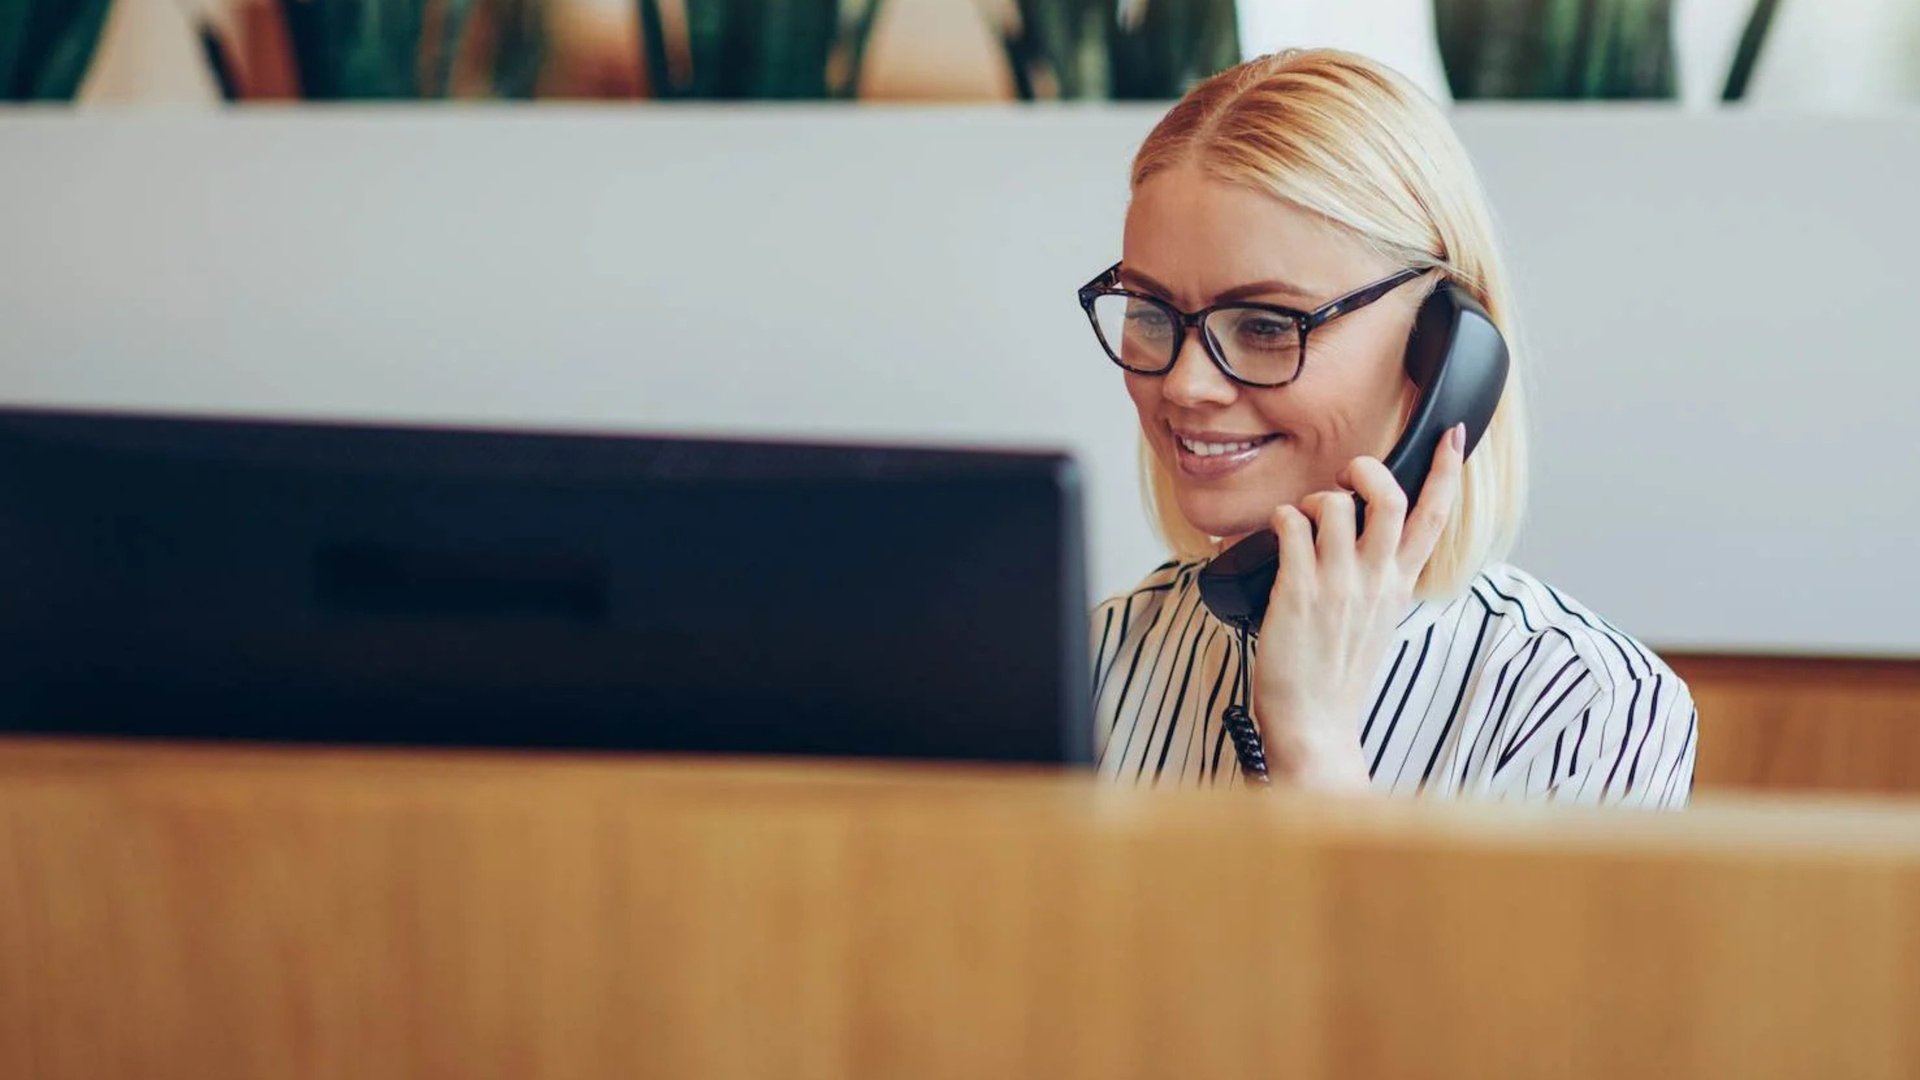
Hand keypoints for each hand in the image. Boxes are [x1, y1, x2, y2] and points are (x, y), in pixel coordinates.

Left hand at [1251, 423, 1466, 791]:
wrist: (1316, 725)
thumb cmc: (1338, 675)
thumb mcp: (1377, 621)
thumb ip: (1381, 579)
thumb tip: (1370, 542)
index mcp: (1399, 586)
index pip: (1434, 518)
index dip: (1445, 471)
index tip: (1453, 435)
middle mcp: (1375, 581)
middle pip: (1390, 499)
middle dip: (1369, 470)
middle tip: (1349, 475)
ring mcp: (1338, 585)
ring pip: (1336, 505)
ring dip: (1316, 499)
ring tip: (1303, 520)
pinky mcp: (1297, 592)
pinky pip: (1291, 526)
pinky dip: (1282, 518)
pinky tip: (1277, 532)